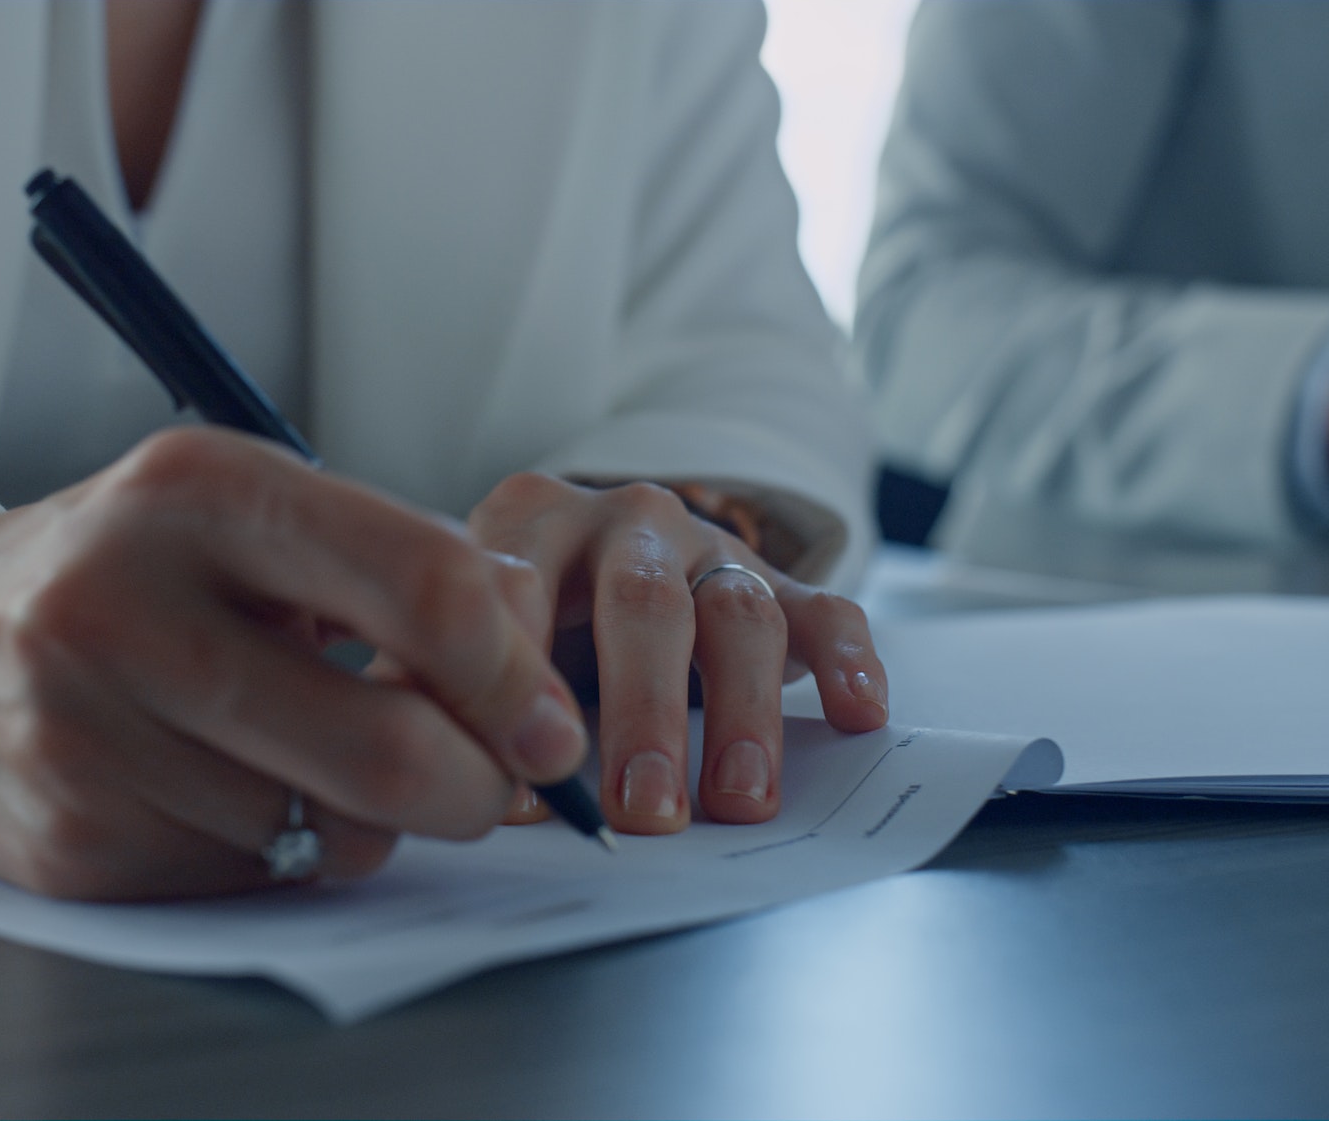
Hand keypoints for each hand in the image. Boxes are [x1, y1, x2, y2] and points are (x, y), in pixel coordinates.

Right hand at [0, 428, 587, 899]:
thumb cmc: (120, 571)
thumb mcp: (242, 515)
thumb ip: (389, 565)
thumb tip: (528, 660)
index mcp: (195, 489)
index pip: (420, 586)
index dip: (515, 672)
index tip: (548, 723)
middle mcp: (124, 606)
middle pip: (388, 749)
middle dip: (475, 788)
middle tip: (485, 782)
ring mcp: (83, 736)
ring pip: (331, 835)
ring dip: (368, 820)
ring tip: (311, 758)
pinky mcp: (67, 845)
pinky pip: (254, 880)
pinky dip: (280, 851)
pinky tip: (229, 792)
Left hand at [467, 475, 888, 834]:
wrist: (596, 558)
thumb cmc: (529, 620)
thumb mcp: (482, 638)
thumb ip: (469, 692)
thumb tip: (486, 791)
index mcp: (532, 522)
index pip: (519, 587)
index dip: (520, 687)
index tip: (529, 782)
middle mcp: (625, 518)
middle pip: (643, 604)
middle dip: (644, 713)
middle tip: (641, 809)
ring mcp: (707, 546)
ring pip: (738, 615)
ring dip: (741, 713)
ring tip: (737, 799)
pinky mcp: (778, 579)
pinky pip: (824, 610)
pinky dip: (847, 662)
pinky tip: (859, 714)